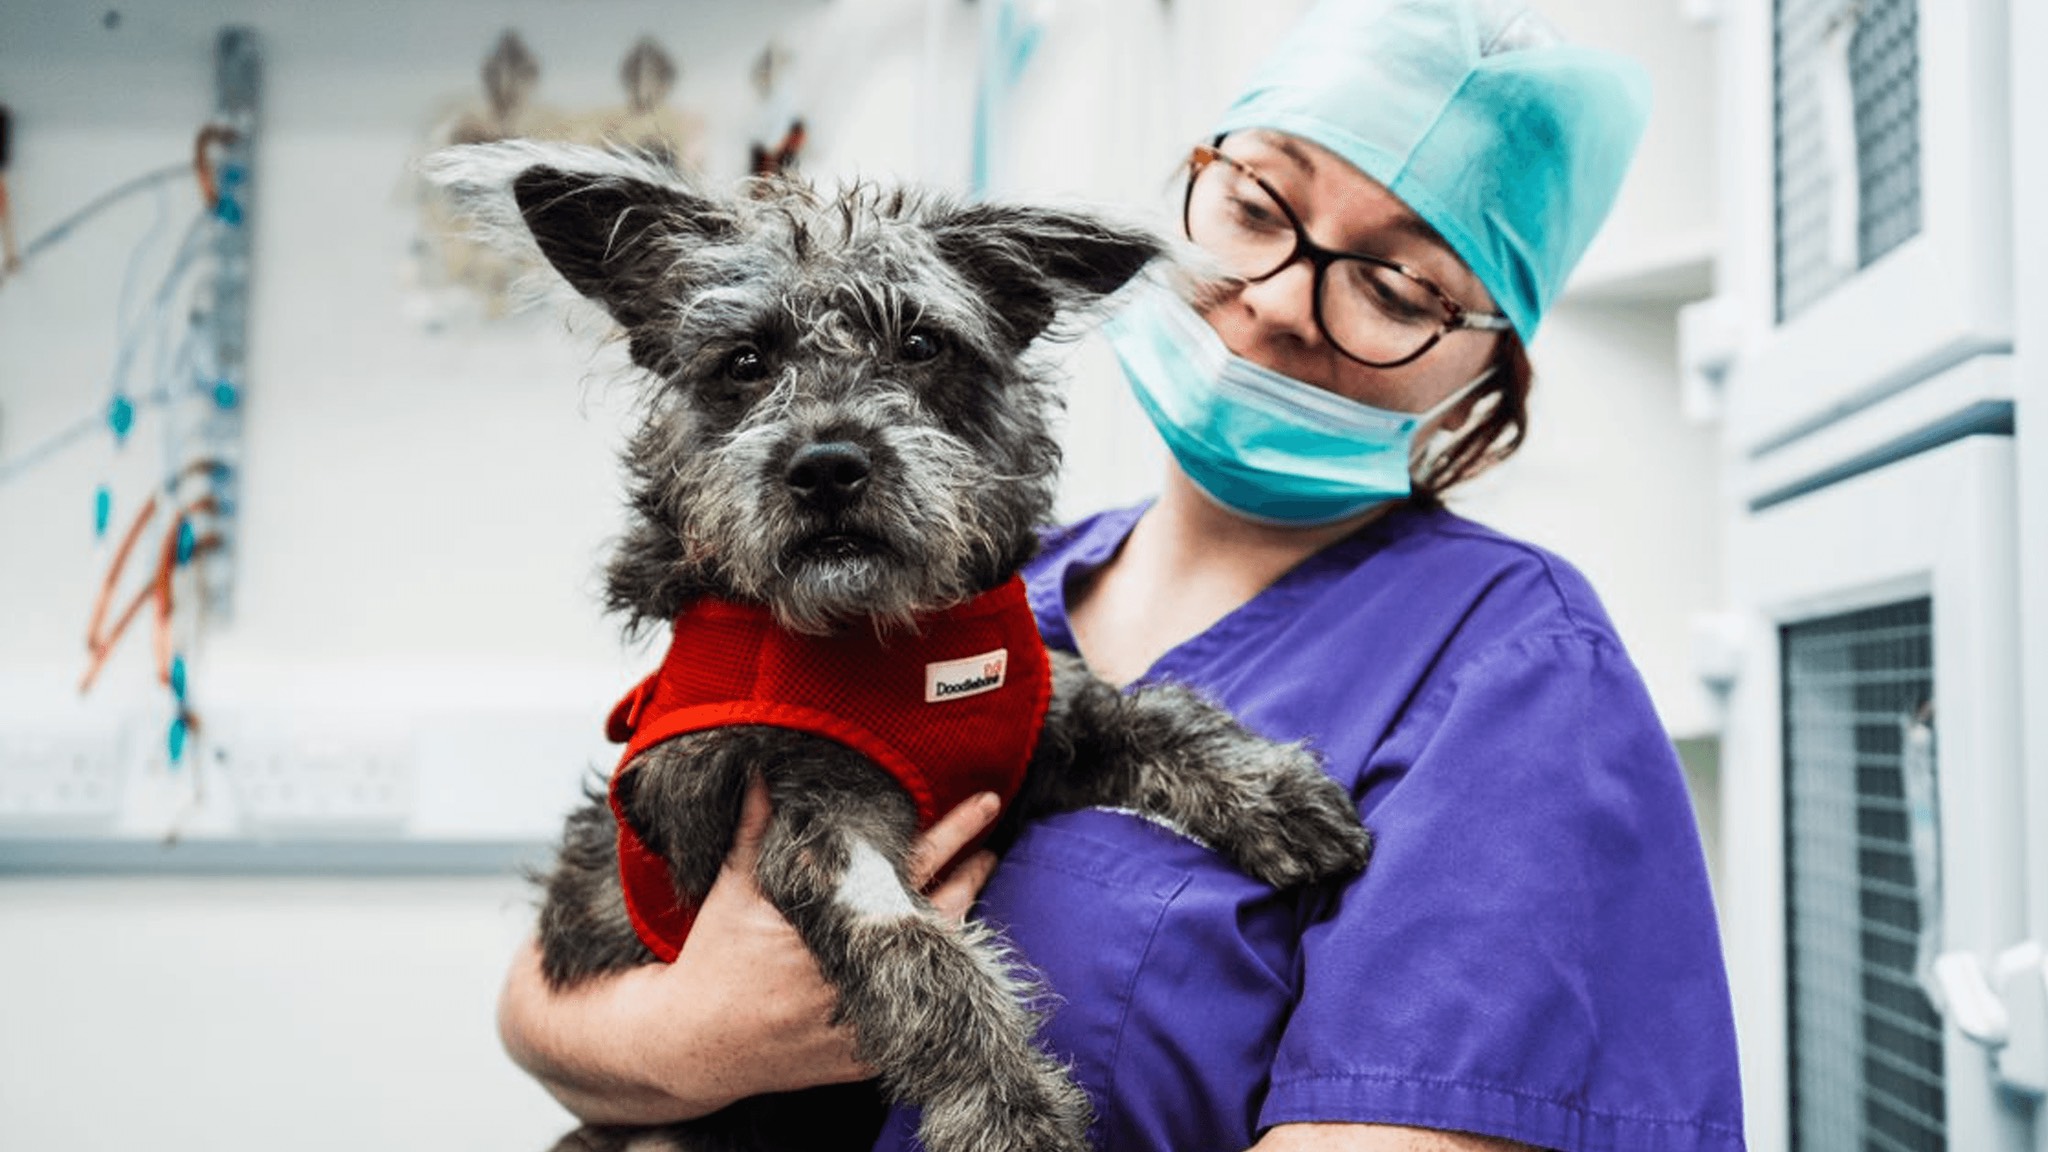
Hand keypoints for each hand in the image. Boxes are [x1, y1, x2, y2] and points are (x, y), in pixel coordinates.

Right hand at [499, 779, 1003, 1124]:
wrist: (693, 1044)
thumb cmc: (715, 958)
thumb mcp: (733, 889)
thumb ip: (754, 829)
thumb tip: (760, 771)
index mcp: (826, 924)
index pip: (905, 866)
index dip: (950, 834)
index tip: (985, 806)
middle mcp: (849, 972)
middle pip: (933, 914)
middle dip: (969, 874)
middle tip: (993, 843)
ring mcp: (860, 1018)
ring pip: (935, 967)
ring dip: (962, 923)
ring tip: (981, 881)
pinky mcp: (862, 1057)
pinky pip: (920, 1023)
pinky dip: (944, 991)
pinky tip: (962, 959)